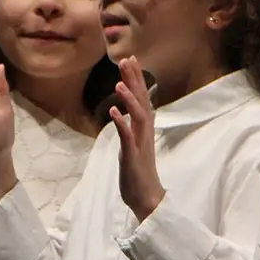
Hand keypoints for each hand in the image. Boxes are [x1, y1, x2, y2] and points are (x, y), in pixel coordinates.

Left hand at [109, 56, 164, 221]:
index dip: (137, 79)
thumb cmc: (138, 172)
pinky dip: (121, 123)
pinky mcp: (132, 156)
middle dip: (134, 80)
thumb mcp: (133, 144)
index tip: (131, 60)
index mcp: (144, 129)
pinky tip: (113, 111)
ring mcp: (139, 144)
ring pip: (137, 116)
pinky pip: (127, 137)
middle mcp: (144, 133)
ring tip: (119, 83)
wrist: (147, 199)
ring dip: (129, 99)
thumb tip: (123, 112)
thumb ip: (130, 127)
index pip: (142, 98)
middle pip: (142, 101)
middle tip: (127, 59)